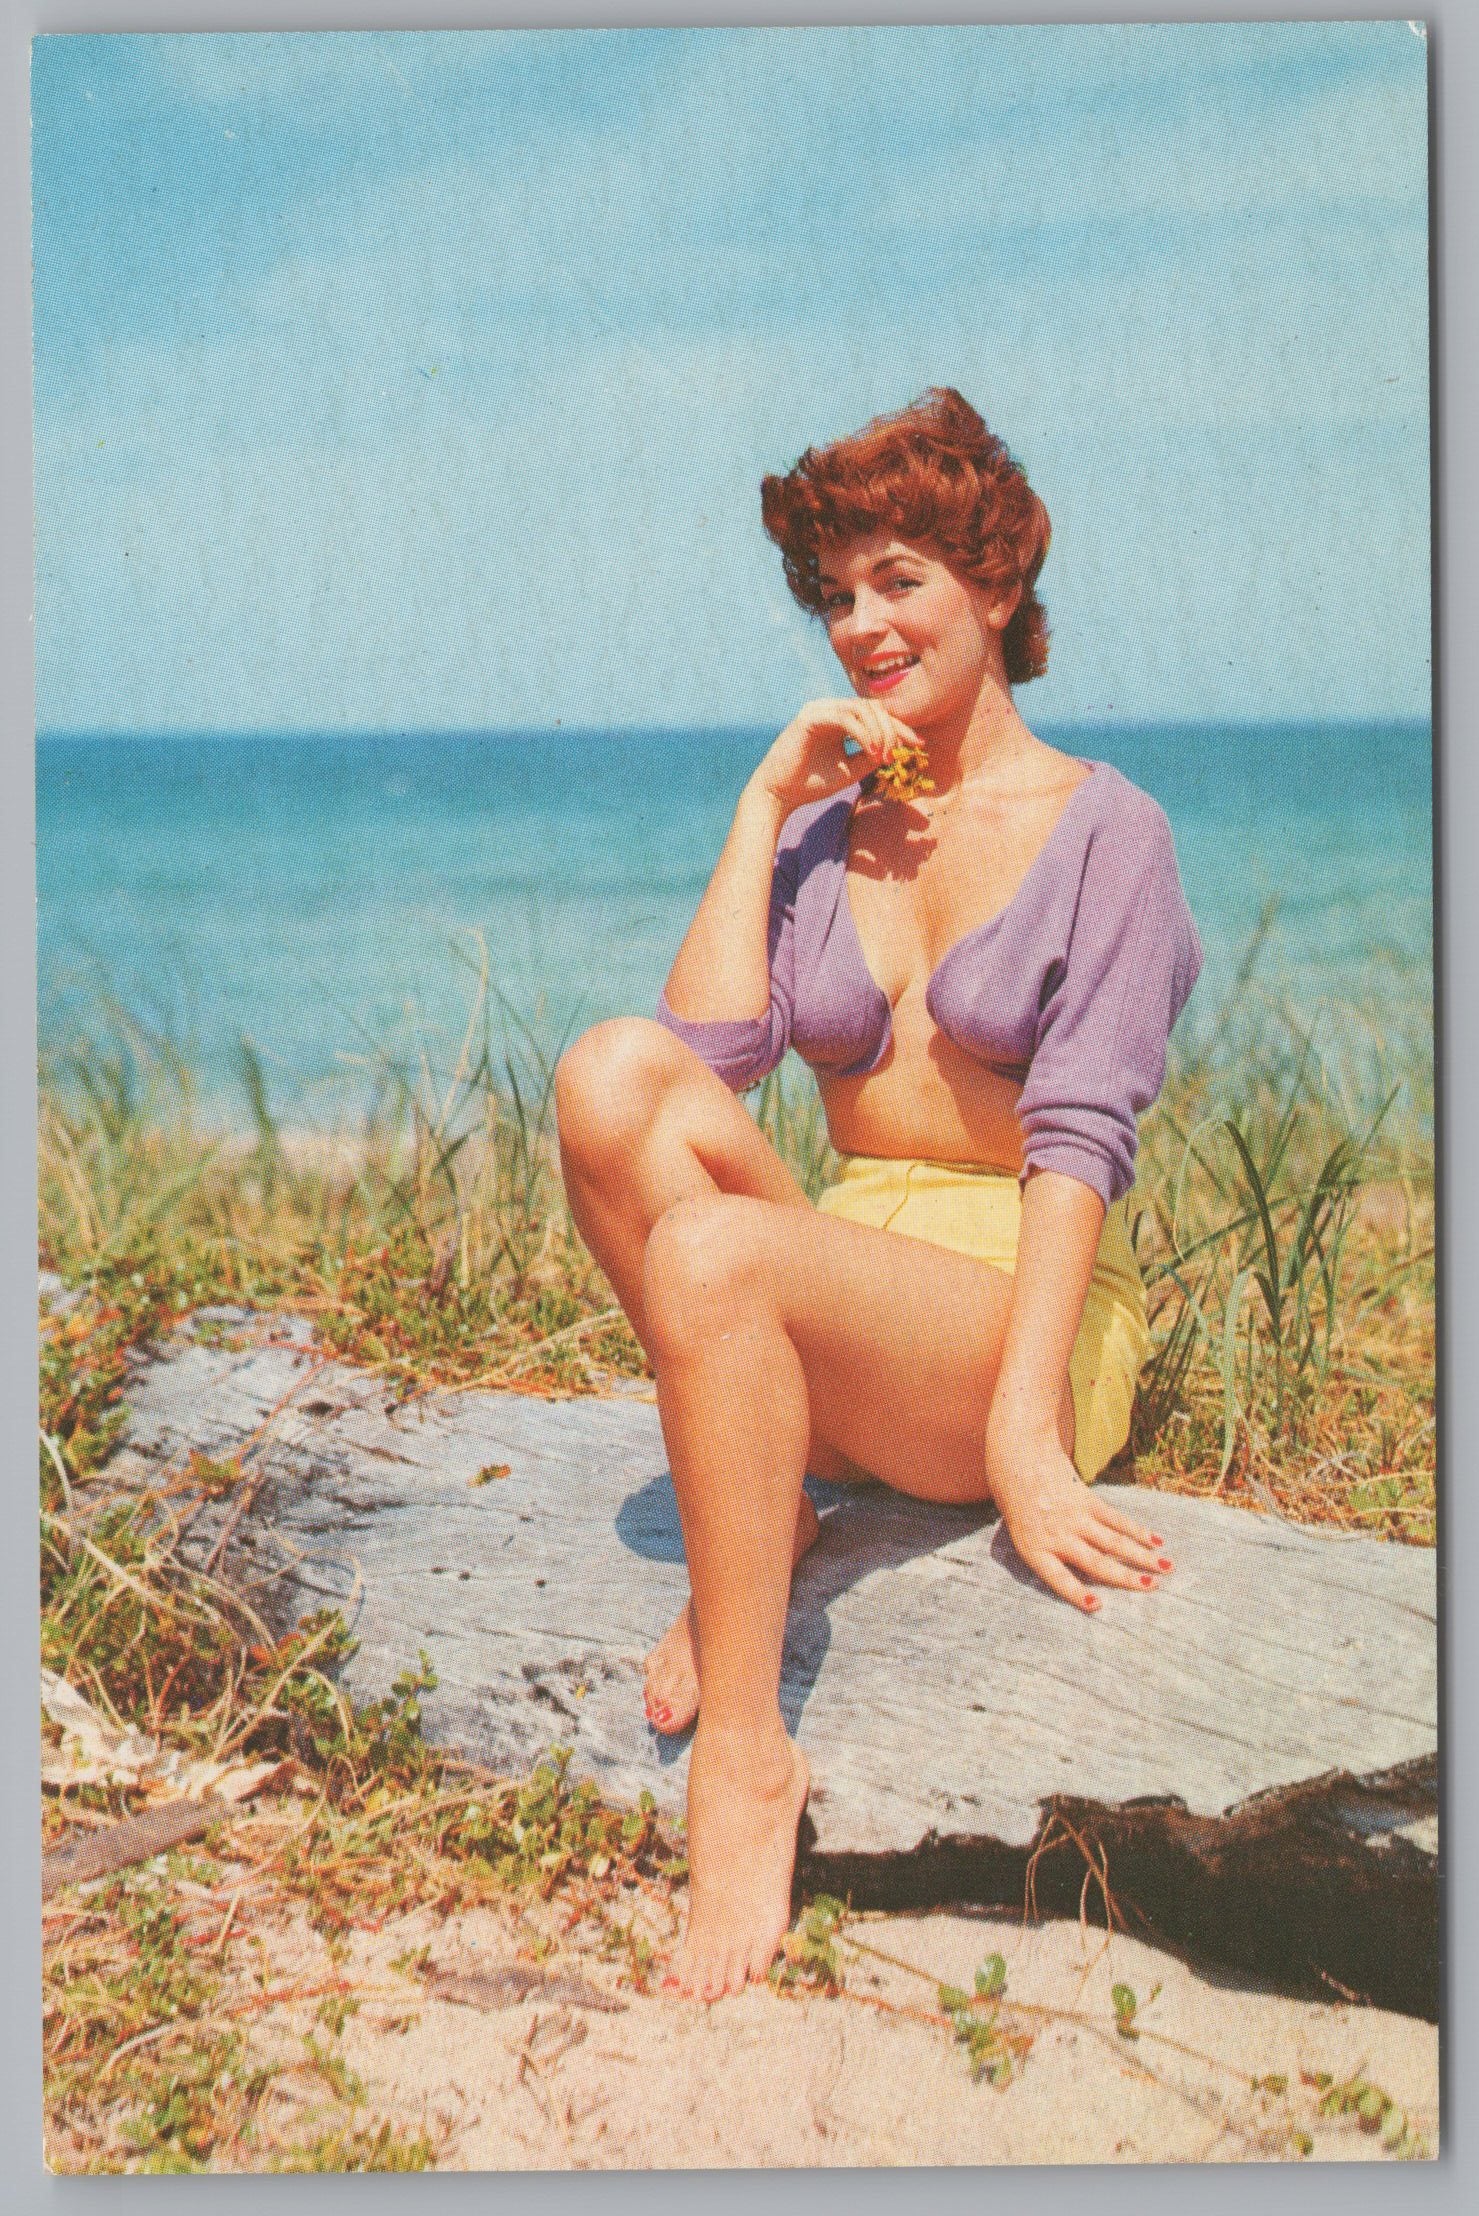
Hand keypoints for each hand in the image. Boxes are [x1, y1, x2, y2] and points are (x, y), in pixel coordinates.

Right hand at [751, 698, 920, 819]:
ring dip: (879, 731)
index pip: (876, 715)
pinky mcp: (810, 717)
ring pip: (861, 708)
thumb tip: (897, 749)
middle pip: (872, 707)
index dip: (900, 727)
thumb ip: (872, 756)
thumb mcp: (851, 770)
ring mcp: (819, 710)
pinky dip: (863, 733)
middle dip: (893, 728)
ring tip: (883, 755)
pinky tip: (871, 750)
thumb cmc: (811, 783)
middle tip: (899, 752)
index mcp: (839, 719)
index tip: (919, 744)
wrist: (779, 795)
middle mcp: (829, 709)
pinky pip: (845, 717)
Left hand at [985, 1425, 1172, 1613]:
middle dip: (1126, 1578)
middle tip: (1152, 1589)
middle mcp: (1056, 1535)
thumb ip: (1047, 1549)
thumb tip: (1080, 1568)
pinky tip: (1155, 1541)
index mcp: (1034, 1549)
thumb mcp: (1019, 1530)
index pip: (1058, 1578)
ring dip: (1143, 1556)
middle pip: (1096, 1563)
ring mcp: (1074, 1516)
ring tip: (1167, 1568)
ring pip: (1114, 1542)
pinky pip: (1116, 1519)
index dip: (1077, 1594)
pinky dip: (1137, 1531)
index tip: (1097, 1606)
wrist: (1018, 1453)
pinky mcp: (1087, 1499)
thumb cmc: (1014, 1497)